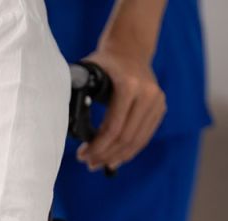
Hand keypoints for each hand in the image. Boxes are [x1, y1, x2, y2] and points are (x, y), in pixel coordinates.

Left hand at [78, 49, 166, 171]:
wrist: (129, 49)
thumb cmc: (103, 63)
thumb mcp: (88, 73)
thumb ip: (78, 93)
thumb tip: (68, 123)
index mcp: (129, 85)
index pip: (113, 128)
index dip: (98, 147)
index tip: (82, 155)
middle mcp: (148, 94)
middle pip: (126, 137)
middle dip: (106, 155)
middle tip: (89, 164)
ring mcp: (157, 101)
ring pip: (138, 140)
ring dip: (118, 156)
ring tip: (100, 164)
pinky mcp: (160, 107)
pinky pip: (145, 135)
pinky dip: (130, 149)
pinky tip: (116, 157)